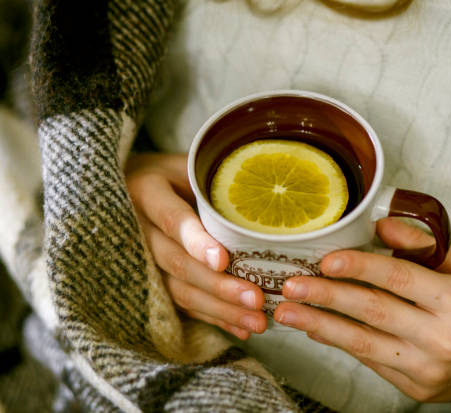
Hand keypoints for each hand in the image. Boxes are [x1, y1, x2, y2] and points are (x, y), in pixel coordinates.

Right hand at [125, 153, 266, 339]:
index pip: (171, 218)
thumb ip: (216, 181)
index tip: (223, 261)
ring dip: (218, 308)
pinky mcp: (150, 280)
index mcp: (146, 191)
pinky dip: (212, 317)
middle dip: (217, 285)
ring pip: (177, 289)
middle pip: (176, 262)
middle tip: (255, 299)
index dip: (195, 241)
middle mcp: (136, 227)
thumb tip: (272, 199)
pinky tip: (240, 328)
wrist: (136, 183)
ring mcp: (139, 258)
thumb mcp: (191, 164)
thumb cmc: (178, 171)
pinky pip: (180, 303)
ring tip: (256, 322)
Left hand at [273, 218, 450, 401]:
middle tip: (290, 286)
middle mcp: (442, 338)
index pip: (398, 279)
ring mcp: (428, 369)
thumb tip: (382, 226)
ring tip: (288, 313)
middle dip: (327, 297)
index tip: (326, 260)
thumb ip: (425, 246)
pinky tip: (318, 328)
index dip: (359, 268)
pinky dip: (343, 345)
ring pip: (364, 344)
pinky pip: (373, 363)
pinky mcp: (418, 388)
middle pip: (374, 312)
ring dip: (322, 326)